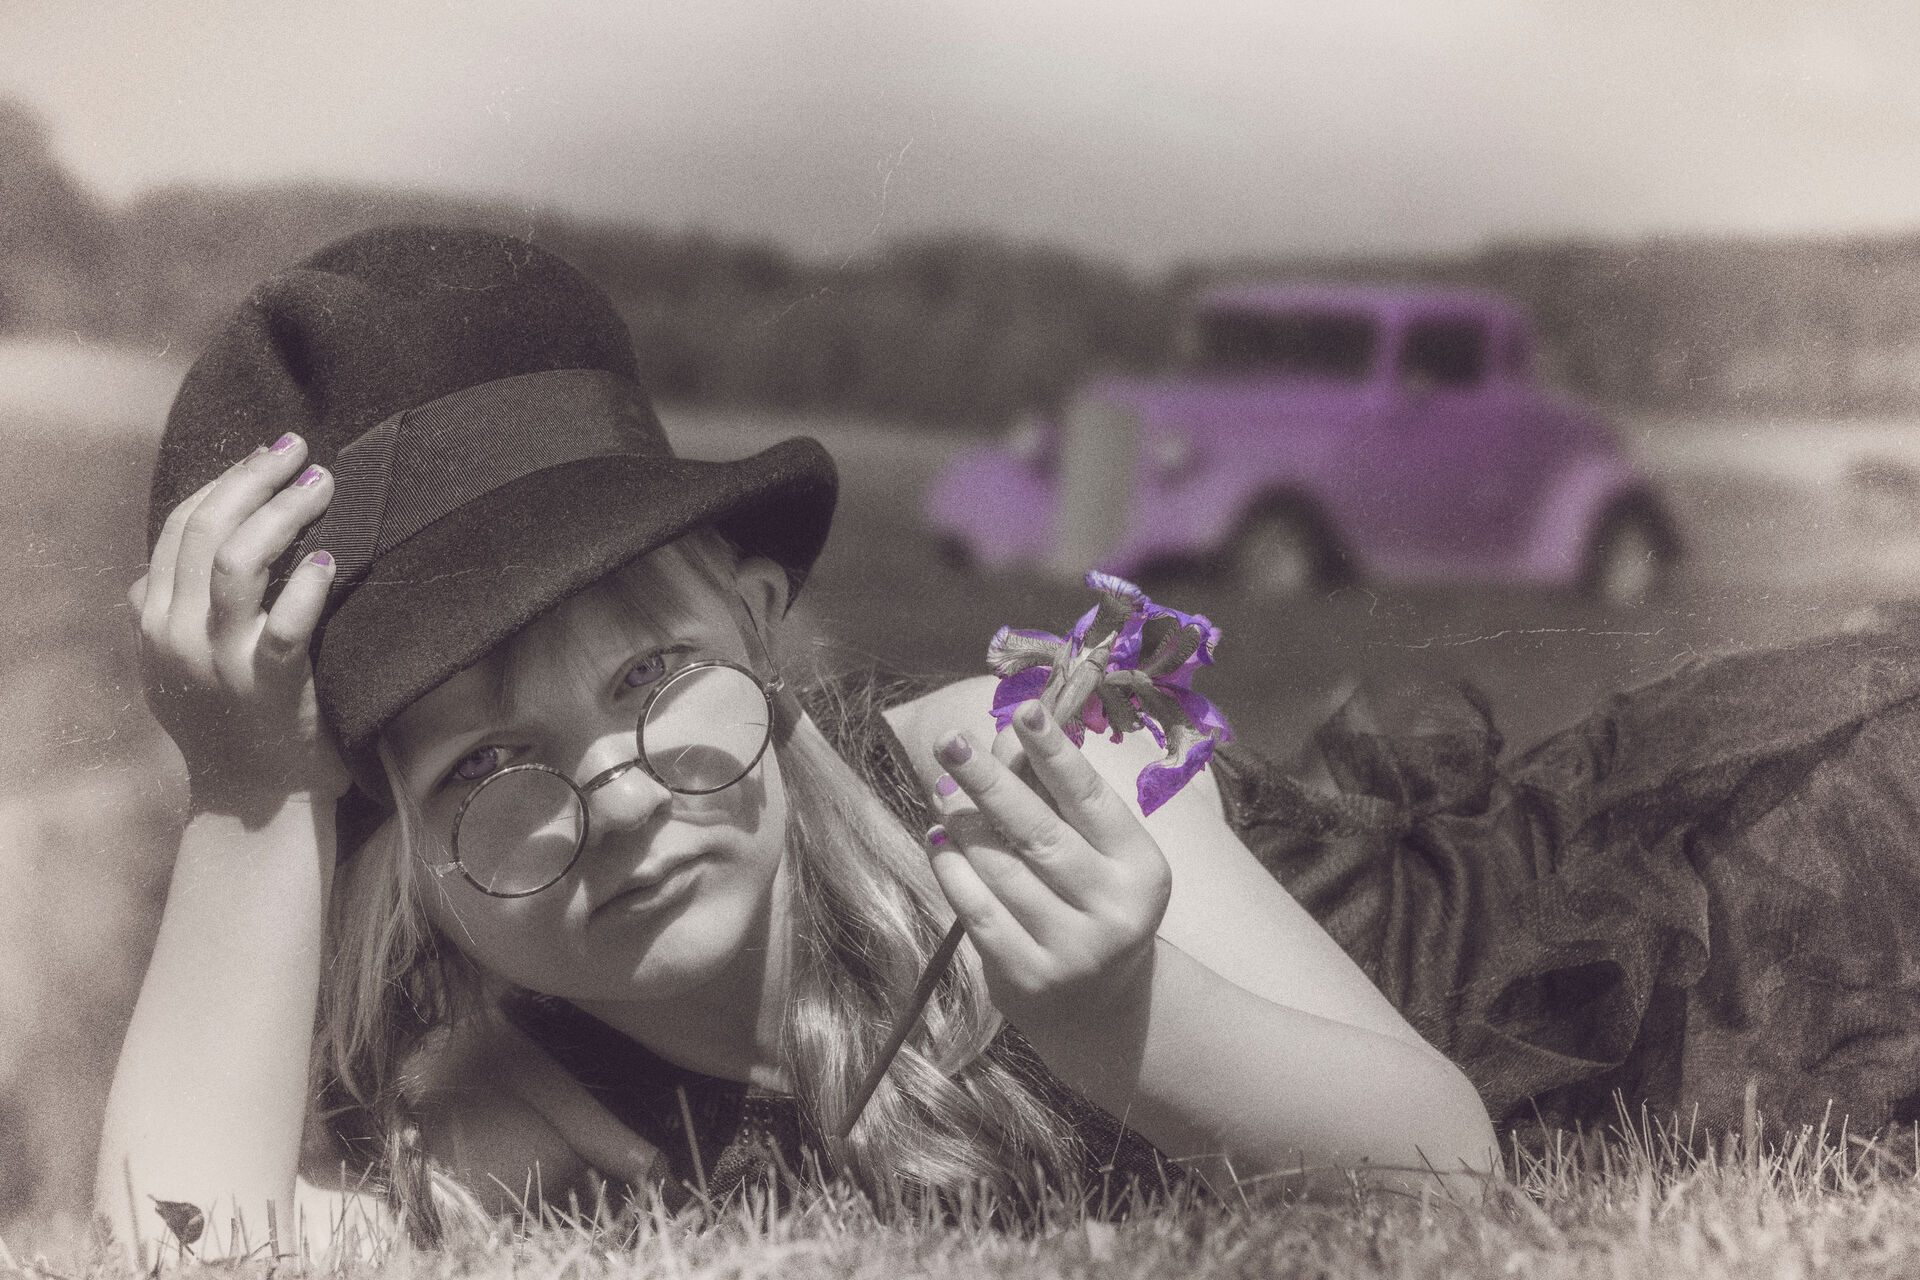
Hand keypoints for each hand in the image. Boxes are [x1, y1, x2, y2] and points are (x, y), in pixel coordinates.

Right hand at [131, 434, 347, 820]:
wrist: (254, 800)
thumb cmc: (227, 723)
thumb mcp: (175, 668)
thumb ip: (162, 617)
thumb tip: (146, 574)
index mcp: (156, 620)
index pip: (181, 527)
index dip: (224, 481)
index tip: (266, 454)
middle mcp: (178, 635)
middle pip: (207, 531)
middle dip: (255, 480)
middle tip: (302, 453)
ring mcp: (221, 663)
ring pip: (237, 564)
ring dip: (283, 515)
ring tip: (325, 486)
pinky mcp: (269, 690)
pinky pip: (285, 629)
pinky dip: (305, 588)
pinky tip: (329, 561)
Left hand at [924, 699, 1172, 1032]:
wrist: (1099, 1004)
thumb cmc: (1092, 901)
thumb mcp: (1097, 852)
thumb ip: (1056, 798)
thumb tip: (1005, 735)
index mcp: (1141, 868)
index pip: (1091, 799)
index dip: (1056, 754)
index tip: (1024, 712)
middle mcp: (1113, 910)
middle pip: (1039, 833)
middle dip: (989, 781)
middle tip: (951, 741)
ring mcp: (1070, 949)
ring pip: (1000, 870)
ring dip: (963, 822)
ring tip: (942, 788)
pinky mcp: (1026, 977)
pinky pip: (976, 911)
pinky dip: (951, 869)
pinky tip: (938, 838)